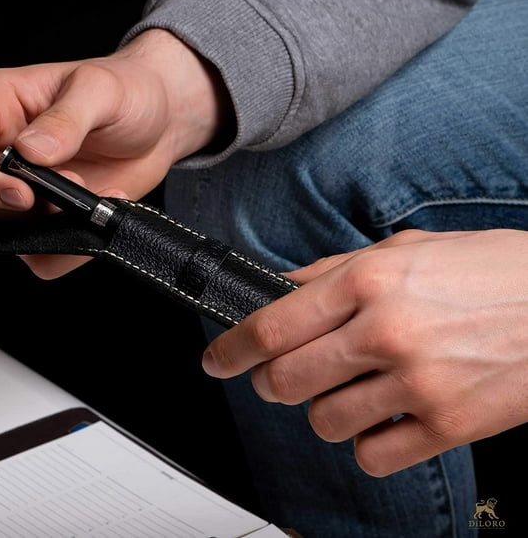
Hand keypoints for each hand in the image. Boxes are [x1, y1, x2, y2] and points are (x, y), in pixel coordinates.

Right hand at [0, 29, 230, 277]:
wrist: (161, 120)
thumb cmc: (128, 90)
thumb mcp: (101, 91)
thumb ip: (66, 120)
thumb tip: (30, 152)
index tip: (24, 195)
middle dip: (19, 208)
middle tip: (73, 184)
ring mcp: (21, 185)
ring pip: (2, 232)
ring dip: (49, 225)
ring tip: (91, 190)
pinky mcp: (47, 214)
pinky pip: (42, 253)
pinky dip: (71, 246)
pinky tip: (102, 207)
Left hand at [202, 229, 527, 475]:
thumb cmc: (487, 269)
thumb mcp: (404, 250)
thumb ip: (334, 270)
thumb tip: (281, 288)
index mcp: (368, 281)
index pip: (274, 325)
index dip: (232, 348)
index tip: (216, 360)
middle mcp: (385, 331)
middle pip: (286, 379)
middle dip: (269, 382)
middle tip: (276, 377)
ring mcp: (417, 382)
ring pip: (324, 421)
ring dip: (321, 409)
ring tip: (345, 390)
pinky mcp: (448, 424)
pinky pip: (372, 454)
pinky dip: (364, 440)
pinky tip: (381, 415)